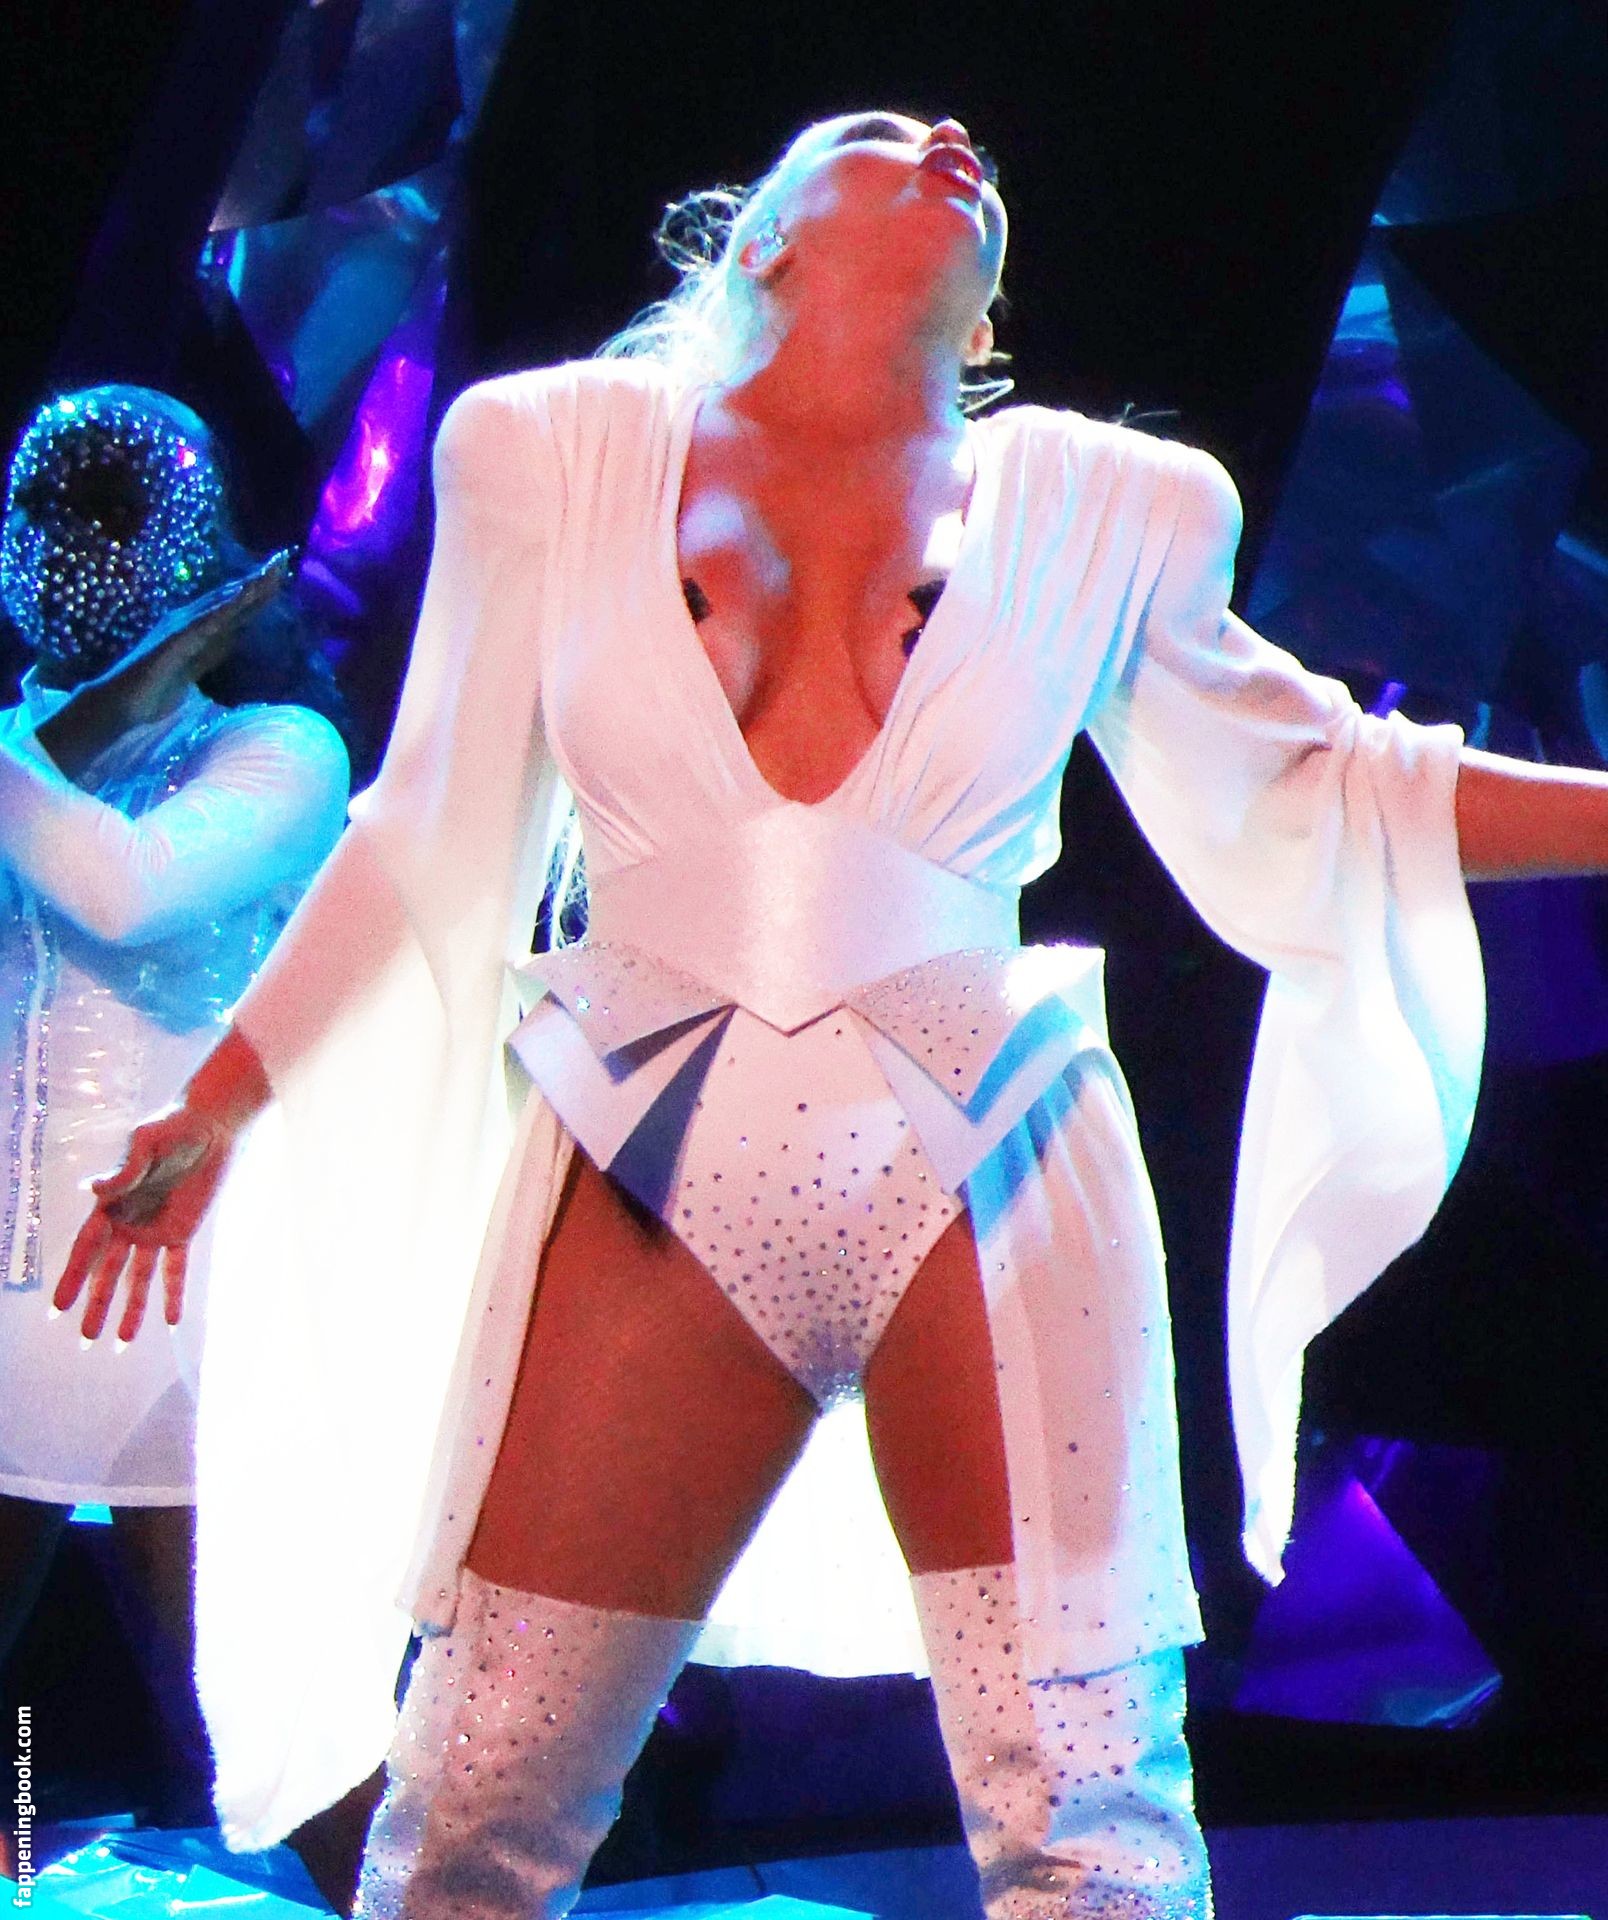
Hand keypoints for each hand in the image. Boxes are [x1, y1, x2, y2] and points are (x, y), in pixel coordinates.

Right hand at [36, 548, 295, 778]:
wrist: (120, 704)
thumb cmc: (156, 686)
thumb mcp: (196, 664)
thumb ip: (215, 647)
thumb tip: (236, 633)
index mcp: (196, 627)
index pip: (233, 604)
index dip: (258, 588)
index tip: (281, 570)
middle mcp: (187, 620)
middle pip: (229, 597)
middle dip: (256, 578)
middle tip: (283, 558)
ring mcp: (179, 629)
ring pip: (218, 605)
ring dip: (242, 588)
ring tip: (266, 573)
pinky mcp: (172, 643)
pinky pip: (201, 625)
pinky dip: (219, 612)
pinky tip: (236, 602)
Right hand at [54, 1105, 235, 1343]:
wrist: (212, 1125)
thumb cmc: (172, 1127)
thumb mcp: (145, 1144)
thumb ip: (124, 1171)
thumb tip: (94, 1189)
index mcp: (111, 1204)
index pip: (87, 1248)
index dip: (73, 1277)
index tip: (58, 1307)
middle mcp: (128, 1222)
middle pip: (108, 1272)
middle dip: (96, 1305)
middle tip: (85, 1338)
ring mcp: (155, 1230)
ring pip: (138, 1278)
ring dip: (131, 1308)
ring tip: (122, 1341)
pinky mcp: (183, 1230)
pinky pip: (177, 1269)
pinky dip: (174, 1293)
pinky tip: (170, 1321)